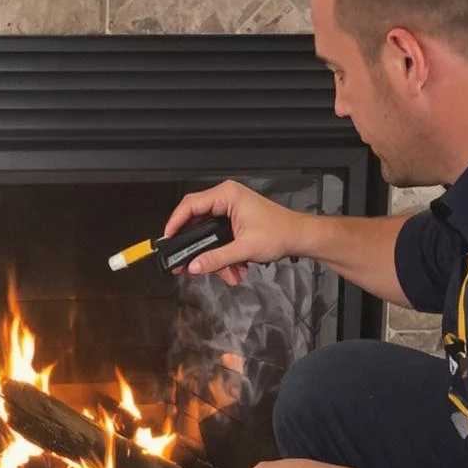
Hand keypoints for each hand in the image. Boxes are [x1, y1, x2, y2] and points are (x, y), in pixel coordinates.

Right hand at [163, 180, 308, 287]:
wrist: (299, 237)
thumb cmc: (280, 232)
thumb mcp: (245, 249)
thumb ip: (217, 258)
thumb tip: (195, 265)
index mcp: (227, 195)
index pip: (190, 205)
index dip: (175, 222)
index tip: (168, 237)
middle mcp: (227, 198)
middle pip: (197, 222)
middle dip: (199, 249)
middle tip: (187, 264)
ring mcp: (230, 209)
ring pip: (209, 235)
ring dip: (216, 257)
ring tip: (228, 272)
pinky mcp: (234, 220)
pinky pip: (219, 238)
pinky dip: (224, 255)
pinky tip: (234, 267)